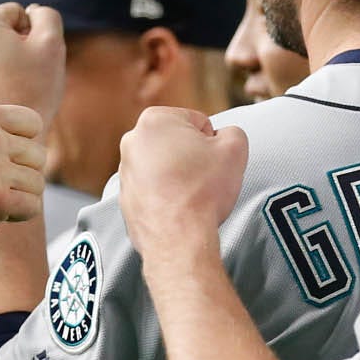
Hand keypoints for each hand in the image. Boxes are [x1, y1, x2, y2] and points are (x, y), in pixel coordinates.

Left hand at [0, 3, 66, 122]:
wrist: (14, 133)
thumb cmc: (34, 87)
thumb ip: (46, 15)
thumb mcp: (51, 42)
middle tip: (28, 71)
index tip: (34, 55)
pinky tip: (8, 92)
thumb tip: (32, 12)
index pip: (16, 12)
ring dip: (8, 59)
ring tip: (18, 82)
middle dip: (19, 44)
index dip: (33, 31)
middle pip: (2, 30)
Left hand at [117, 107, 248, 253]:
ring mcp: (125, 171)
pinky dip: (167, 196)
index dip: (213, 142)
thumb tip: (223, 137)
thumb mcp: (235, 148)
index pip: (198, 122)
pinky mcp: (125, 198)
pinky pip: (154, 190)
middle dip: (193, 157)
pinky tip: (179, 208)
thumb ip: (232, 132)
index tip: (213, 161)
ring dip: (179, 176)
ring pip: (165, 166)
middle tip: (204, 178)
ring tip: (192, 195)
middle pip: (178, 143)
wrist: (178, 239)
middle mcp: (132, 142)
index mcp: (154, 120)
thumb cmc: (203, 191)